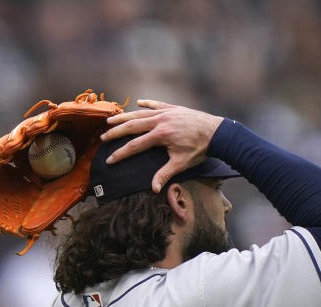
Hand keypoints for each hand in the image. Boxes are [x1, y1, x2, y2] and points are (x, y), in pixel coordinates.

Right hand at [100, 99, 223, 192]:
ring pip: (140, 114)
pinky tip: (138, 104)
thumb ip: (165, 174)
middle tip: (103, 137)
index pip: (135, 145)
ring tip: (111, 120)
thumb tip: (153, 189)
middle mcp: (160, 121)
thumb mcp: (181, 164)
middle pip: (132, 126)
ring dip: (125, 117)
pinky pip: (156, 105)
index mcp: (160, 136)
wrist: (217, 133)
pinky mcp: (173, 108)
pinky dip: (146, 105)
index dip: (121, 154)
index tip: (110, 159)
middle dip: (116, 132)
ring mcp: (166, 113)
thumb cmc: (199, 149)